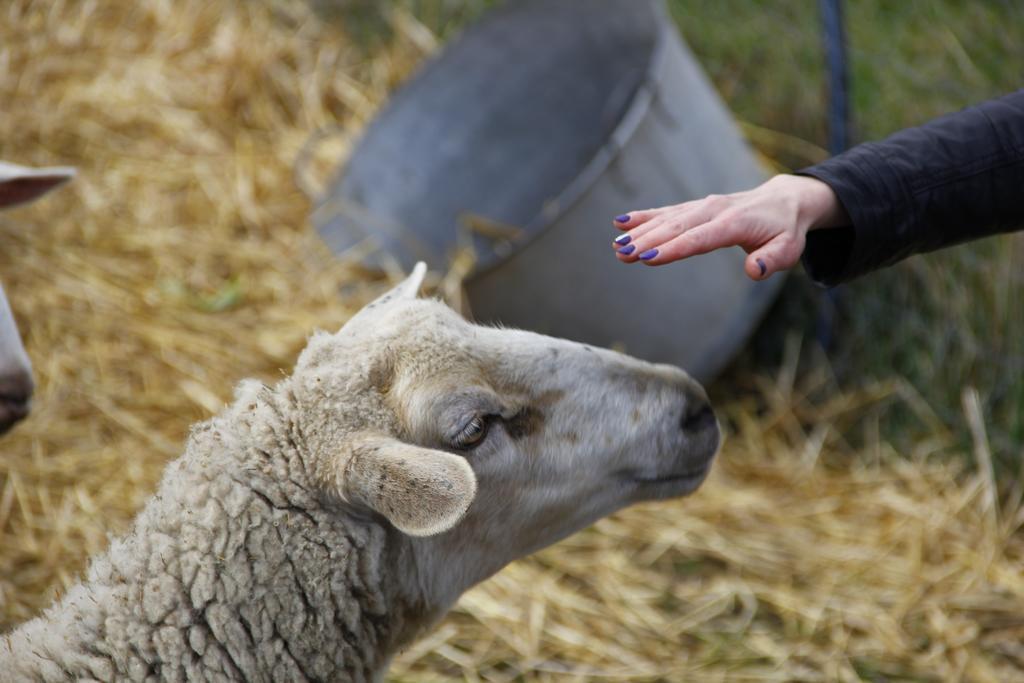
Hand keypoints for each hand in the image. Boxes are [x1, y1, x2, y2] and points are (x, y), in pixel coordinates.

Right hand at [611, 174, 848, 279]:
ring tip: (616, 246)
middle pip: (676, 227)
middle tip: (623, 254)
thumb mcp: (789, 248)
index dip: (674, 248)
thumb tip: (753, 271)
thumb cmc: (785, 230)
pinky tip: (621, 222)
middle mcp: (714, 210)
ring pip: (667, 219)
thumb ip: (772, 261)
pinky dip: (644, 216)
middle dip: (648, 240)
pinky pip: (666, 212)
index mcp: (735, 222)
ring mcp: (702, 207)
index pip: (700, 238)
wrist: (784, 199)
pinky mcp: (694, 208)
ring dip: (640, 231)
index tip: (649, 257)